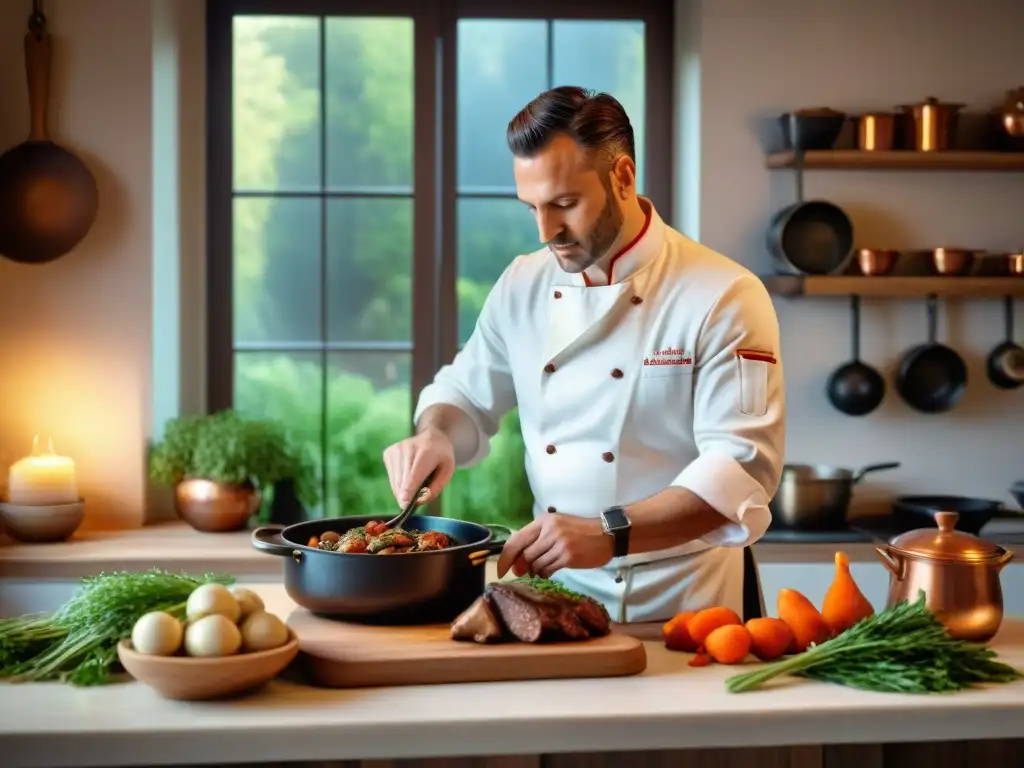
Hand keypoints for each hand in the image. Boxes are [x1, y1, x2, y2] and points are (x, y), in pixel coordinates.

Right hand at [382, 427, 454, 507]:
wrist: (431, 436)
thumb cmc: (441, 456)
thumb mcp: (447, 471)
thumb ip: (436, 488)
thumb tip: (419, 502)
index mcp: (426, 453)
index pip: (413, 476)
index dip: (408, 493)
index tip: (405, 505)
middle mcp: (407, 449)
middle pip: (402, 481)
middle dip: (406, 496)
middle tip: (411, 503)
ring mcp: (395, 450)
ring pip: (395, 481)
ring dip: (402, 491)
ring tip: (413, 486)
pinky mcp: (388, 453)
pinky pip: (391, 476)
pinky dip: (398, 483)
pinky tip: (407, 476)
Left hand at [496, 513, 613, 578]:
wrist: (606, 535)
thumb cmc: (580, 531)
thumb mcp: (557, 527)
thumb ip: (537, 539)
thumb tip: (517, 562)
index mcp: (544, 520)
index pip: (517, 539)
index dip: (505, 556)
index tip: (500, 570)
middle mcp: (549, 530)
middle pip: (525, 554)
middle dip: (522, 566)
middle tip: (524, 572)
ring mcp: (559, 543)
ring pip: (535, 563)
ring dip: (536, 570)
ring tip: (543, 568)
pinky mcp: (568, 556)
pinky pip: (547, 570)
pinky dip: (545, 573)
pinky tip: (550, 570)